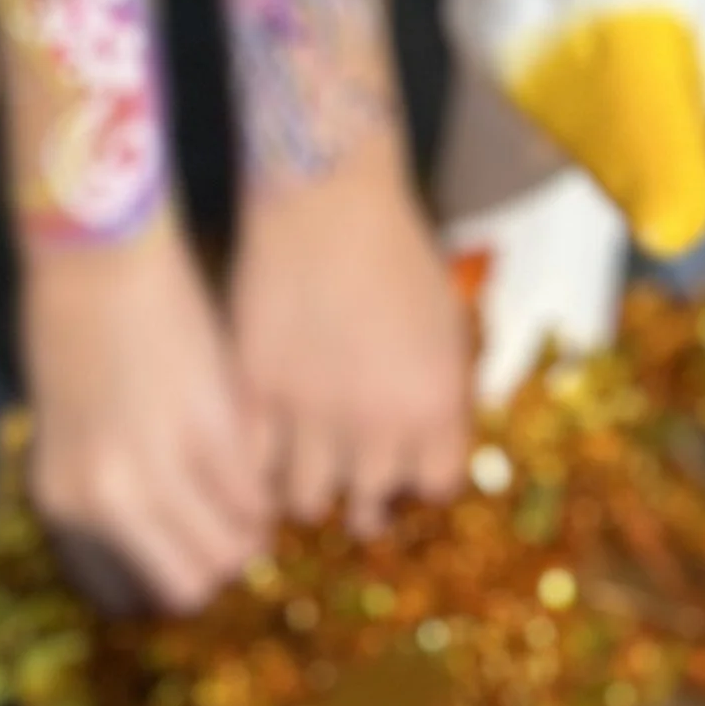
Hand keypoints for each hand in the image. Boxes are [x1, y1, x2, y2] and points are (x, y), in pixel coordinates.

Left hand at [22, 215, 267, 614]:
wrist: (97, 255)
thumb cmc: (73, 325)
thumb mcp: (67, 424)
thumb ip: (100, 484)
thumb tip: (151, 533)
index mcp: (62, 499)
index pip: (120, 590)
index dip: (160, 574)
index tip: (183, 554)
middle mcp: (105, 501)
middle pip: (185, 585)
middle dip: (213, 562)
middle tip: (228, 526)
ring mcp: (159, 470)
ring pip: (230, 551)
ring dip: (246, 530)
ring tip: (247, 492)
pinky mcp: (210, 433)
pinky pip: (254, 495)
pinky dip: (263, 488)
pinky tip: (258, 456)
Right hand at [231, 141, 472, 538]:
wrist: (326, 199)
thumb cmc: (397, 252)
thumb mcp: (447, 325)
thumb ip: (442, 395)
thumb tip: (430, 448)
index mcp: (435, 404)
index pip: (435, 486)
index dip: (418, 478)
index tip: (403, 468)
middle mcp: (378, 422)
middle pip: (370, 506)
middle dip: (364, 498)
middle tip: (351, 483)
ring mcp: (312, 413)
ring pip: (308, 502)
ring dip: (310, 491)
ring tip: (305, 470)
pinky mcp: (257, 393)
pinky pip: (257, 466)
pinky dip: (263, 467)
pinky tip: (269, 448)